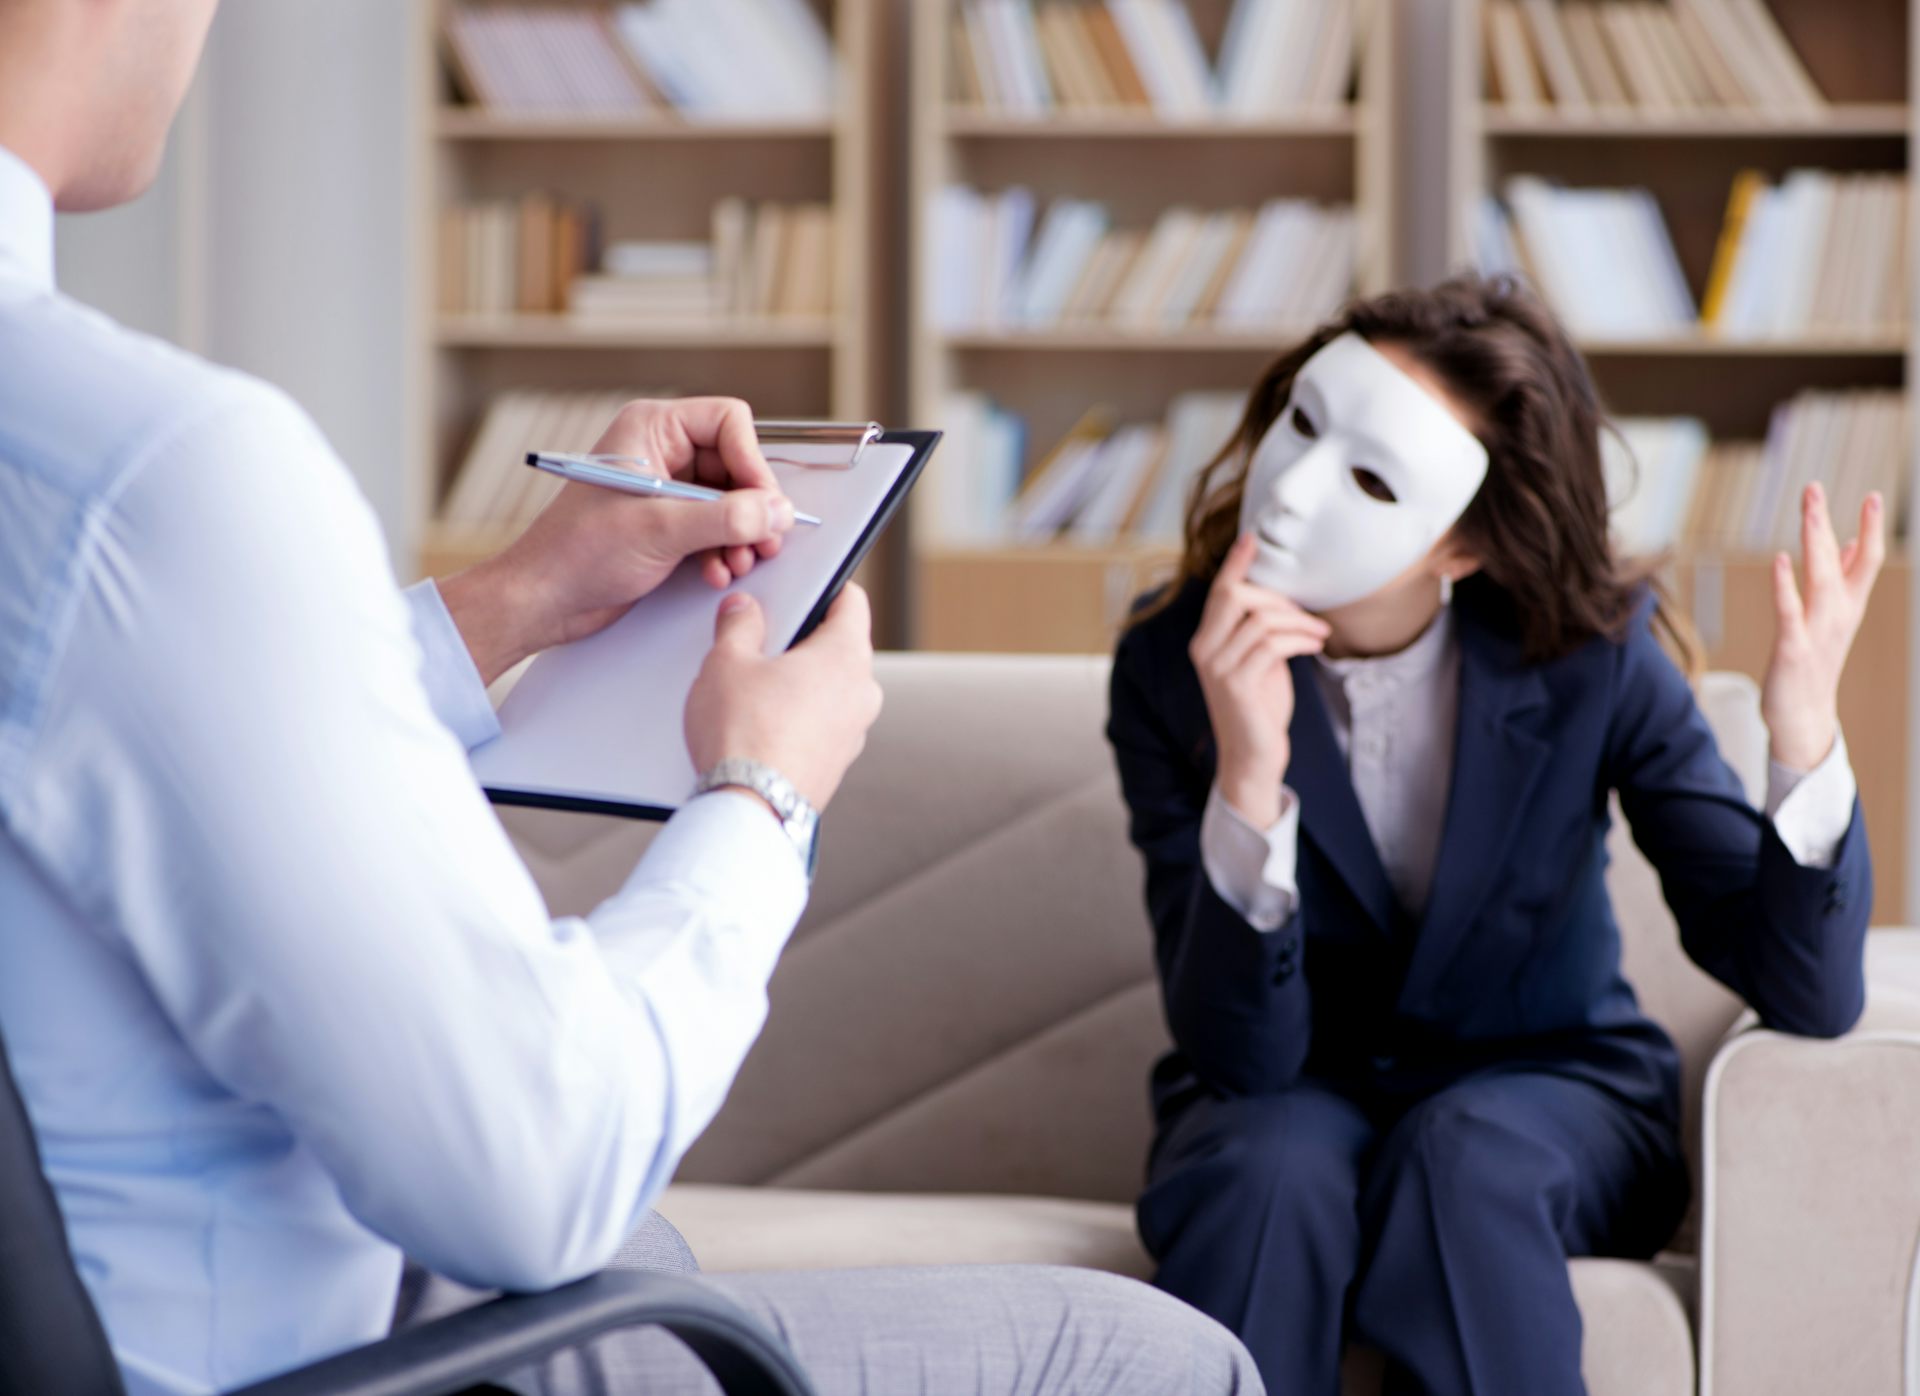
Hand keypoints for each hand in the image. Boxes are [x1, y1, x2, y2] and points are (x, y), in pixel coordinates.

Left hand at [441, 398, 797, 683]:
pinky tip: (718, 571)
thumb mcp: (659, 530)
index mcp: (651, 428)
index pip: (728, 423)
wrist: (545, 599)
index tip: (763, 503)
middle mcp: (662, 451)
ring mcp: (667, 488)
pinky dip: (724, 549)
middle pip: (736, 464)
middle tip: (763, 540)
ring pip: (732, 499)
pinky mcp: (669, 522)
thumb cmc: (575, 553)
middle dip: (751, 508)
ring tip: (738, 561)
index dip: (752, 463)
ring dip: (741, 534)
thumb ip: (726, 518)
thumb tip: (776, 511)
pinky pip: (717, 526)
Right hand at [684, 584, 883, 811]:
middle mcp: (863, 693)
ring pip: (830, 689)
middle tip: (760, 638)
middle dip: (802, 638)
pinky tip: (758, 724)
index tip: (800, 585)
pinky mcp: (837, 764)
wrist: (749, 810)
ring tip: (752, 686)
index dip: (824, 586)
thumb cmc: (742, 733)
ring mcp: (854, 733)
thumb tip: (745, 609)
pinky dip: (798, 717)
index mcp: (847, 656)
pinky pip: (821, 725)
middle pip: (839, 646)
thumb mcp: (727, 663)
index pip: (852, 601)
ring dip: (799, 681)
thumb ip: (739, 625)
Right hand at [1191, 533, 1329, 826]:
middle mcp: (1204, 650)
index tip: (1251, 538)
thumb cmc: (1260, 709)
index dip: (1234, 564)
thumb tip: (1283, 603)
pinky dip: (1299, 639)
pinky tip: (1314, 645)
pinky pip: (1271, 645)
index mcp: (1205, 641)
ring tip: (1320, 633)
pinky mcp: (1236, 685)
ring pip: (1261, 620)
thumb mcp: (1258, 663)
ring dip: (1299, 622)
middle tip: (1308, 615)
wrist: (1253, 758)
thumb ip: (1259, 633)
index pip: (1218, 593)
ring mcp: (1217, 668)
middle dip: (1279, 598)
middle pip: (1236, 597)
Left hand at [1763, 483, 1885, 769]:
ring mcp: (1816, 631)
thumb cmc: (1813, 662)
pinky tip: (1780, 559)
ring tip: (1807, 510)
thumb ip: (1839, 580)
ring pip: (1818, 579)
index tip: (1874, 496)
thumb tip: (1846, 543)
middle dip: (1824, 523)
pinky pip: (1789, 612)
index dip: (1870, 529)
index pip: (1865, 561)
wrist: (1803, 716)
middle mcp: (1837, 615)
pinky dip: (1785, 585)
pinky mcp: (1792, 649)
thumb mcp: (1831, 617)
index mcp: (1847, 606)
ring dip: (1812, 543)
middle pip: (1836, 561)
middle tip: (1813, 486)